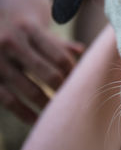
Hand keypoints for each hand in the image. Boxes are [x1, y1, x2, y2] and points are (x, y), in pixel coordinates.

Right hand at [0, 0, 83, 123]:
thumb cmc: (22, 32)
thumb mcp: (38, 32)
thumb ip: (60, 44)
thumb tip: (82, 51)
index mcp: (30, 29)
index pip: (60, 57)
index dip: (74, 74)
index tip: (81, 84)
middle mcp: (12, 43)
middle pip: (49, 74)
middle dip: (64, 90)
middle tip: (74, 102)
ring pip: (30, 90)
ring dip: (47, 104)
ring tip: (59, 113)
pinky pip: (8, 100)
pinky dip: (24, 112)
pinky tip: (36, 120)